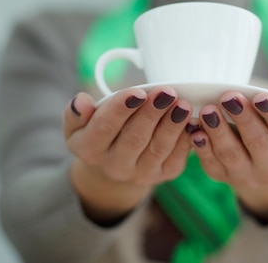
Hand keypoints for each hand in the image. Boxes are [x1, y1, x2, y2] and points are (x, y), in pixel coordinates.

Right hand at [63, 87, 191, 222]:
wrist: (114, 160)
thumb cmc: (98, 130)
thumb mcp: (78, 123)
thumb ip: (76, 112)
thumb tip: (81, 102)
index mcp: (89, 149)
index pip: (104, 127)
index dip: (121, 108)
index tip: (137, 92)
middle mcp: (114, 166)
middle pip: (134, 138)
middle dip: (152, 113)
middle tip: (166, 92)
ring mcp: (140, 173)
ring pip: (158, 148)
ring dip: (172, 125)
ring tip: (183, 104)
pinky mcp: (163, 174)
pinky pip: (177, 157)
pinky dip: (185, 138)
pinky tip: (191, 120)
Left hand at [188, 92, 267, 221]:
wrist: (266, 157)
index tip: (261, 97)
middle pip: (259, 143)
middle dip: (243, 118)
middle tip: (229, 97)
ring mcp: (248, 177)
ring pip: (232, 155)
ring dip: (218, 131)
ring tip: (208, 110)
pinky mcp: (224, 177)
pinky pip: (212, 164)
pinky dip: (202, 147)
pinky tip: (196, 130)